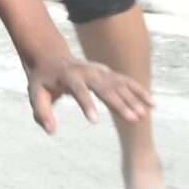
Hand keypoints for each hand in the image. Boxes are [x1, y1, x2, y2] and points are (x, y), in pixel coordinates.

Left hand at [25, 47, 150, 134]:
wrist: (51, 57)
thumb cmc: (43, 80)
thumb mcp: (35, 94)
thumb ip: (41, 112)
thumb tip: (51, 131)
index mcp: (69, 76)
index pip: (79, 90)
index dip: (87, 105)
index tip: (95, 121)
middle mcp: (87, 72)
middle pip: (105, 88)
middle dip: (119, 104)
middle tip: (133, 119)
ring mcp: (100, 71)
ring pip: (119, 85)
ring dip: (133, 99)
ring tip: (143, 116)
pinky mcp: (108, 73)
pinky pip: (127, 82)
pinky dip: (139, 91)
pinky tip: (153, 104)